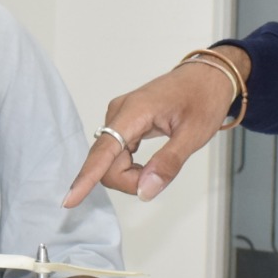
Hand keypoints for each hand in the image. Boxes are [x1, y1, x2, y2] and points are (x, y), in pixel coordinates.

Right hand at [63, 46, 248, 206]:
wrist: (208, 77)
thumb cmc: (203, 99)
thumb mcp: (193, 135)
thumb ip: (168, 163)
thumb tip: (145, 191)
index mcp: (134, 112)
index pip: (103, 152)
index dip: (85, 179)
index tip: (69, 200)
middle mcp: (119, 113)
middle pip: (106, 163)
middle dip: (129, 180)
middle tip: (161, 177)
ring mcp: (119, 118)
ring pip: (110, 161)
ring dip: (131, 174)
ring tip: (160, 164)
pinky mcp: (123, 123)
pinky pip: (116, 154)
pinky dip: (131, 166)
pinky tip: (148, 163)